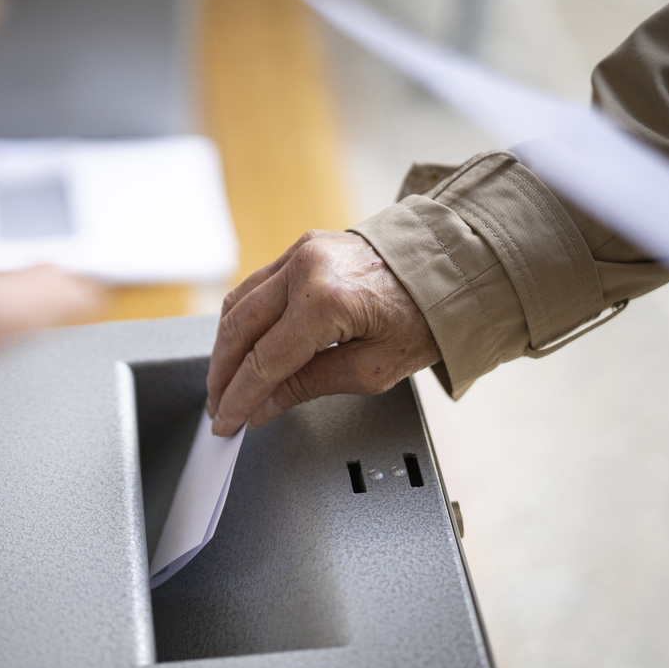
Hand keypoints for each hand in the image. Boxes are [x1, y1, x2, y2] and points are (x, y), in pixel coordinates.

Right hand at [206, 230, 438, 435]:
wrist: (450, 267)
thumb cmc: (426, 315)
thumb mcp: (375, 369)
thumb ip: (309, 386)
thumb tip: (263, 405)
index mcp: (327, 300)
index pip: (265, 361)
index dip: (240, 398)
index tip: (228, 421)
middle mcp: (306, 268)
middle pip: (239, 329)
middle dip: (222, 374)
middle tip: (218, 407)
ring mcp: (300, 251)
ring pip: (238, 302)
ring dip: (225, 346)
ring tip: (225, 381)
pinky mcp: (301, 246)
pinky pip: (255, 285)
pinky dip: (242, 318)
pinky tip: (242, 344)